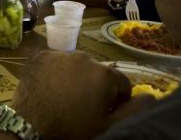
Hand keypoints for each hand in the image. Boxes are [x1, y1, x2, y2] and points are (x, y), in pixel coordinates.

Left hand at [12, 51, 137, 139]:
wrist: (30, 124)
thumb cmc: (72, 127)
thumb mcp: (107, 125)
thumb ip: (133, 110)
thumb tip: (150, 96)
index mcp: (104, 73)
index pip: (121, 83)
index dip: (116, 100)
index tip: (105, 111)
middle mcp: (84, 57)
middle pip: (97, 72)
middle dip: (94, 86)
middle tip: (82, 106)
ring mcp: (60, 54)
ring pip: (75, 66)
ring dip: (75, 77)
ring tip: (64, 96)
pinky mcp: (41, 56)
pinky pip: (55, 62)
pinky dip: (55, 72)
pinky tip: (50, 87)